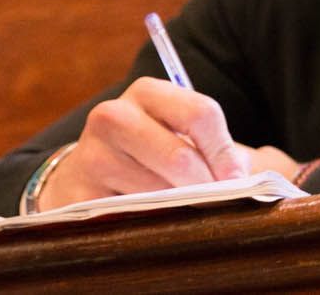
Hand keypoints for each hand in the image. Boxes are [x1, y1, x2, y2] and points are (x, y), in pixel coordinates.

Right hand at [34, 78, 280, 210]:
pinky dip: (150, 226)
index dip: (224, 151)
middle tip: (220, 205)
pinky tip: (158, 226)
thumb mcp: (179, 134)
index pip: (201, 113)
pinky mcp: (77, 195)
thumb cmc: (150, 151)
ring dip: (181, 209)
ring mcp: (90, 156)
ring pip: (156, 191)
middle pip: (179, 156)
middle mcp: (113, 116)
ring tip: (190, 215)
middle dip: (206, 185)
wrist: (87, 172)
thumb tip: (242, 178)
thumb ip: (213, 146)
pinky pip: (127, 218)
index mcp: (147, 92)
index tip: (237, 179)